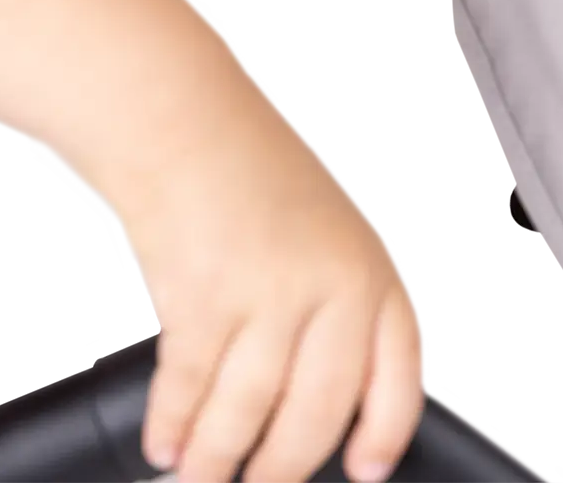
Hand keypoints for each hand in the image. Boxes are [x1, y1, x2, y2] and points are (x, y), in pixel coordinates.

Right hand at [124, 121, 425, 482]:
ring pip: (247, 411)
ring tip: (200, 476)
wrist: (180, 116)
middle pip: (316, 412)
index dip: (384, 431)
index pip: (397, 373)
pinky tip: (165, 438)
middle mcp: (329, 285)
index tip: (366, 469)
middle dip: (282, 467)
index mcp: (368, 267)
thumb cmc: (240, 160)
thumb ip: (327, 304)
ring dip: (218, 458)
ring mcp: (268, 294)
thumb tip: (308, 388)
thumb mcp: (316, 226)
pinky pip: (190, 386)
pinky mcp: (204, 300)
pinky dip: (173, 422)